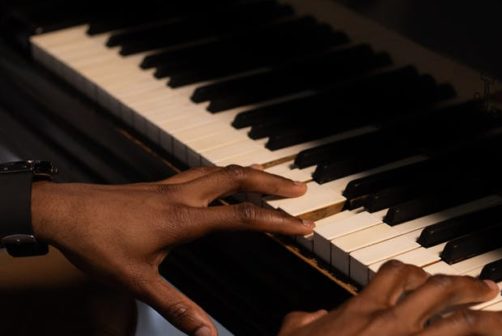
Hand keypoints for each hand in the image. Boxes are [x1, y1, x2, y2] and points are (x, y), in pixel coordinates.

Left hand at [30, 165, 312, 335]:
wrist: (62, 211)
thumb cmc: (96, 243)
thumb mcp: (136, 281)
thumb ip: (176, 307)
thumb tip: (205, 332)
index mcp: (182, 220)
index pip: (242, 217)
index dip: (279, 221)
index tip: (305, 225)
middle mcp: (183, 196)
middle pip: (239, 179)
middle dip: (274, 183)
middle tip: (302, 189)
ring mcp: (172, 186)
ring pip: (222, 170)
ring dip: (254, 173)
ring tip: (277, 178)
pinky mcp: (162, 184)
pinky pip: (204, 170)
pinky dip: (227, 171)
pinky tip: (229, 175)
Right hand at [279, 261, 501, 335]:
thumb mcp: (294, 335)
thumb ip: (305, 320)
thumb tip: (314, 314)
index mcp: (362, 309)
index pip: (396, 274)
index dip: (418, 271)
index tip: (434, 276)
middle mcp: (392, 323)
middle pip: (441, 292)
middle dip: (471, 288)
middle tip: (496, 289)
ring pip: (463, 324)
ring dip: (498, 320)